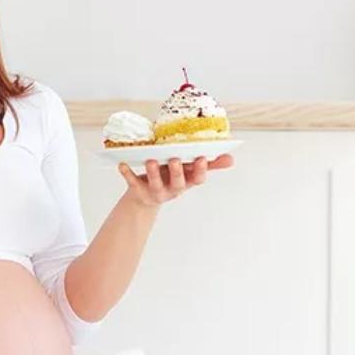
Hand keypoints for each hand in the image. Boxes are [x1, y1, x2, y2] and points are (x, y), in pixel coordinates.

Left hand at [118, 154, 233, 206]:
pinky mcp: (138, 190)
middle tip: (175, 159)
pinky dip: (127, 173)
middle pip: (177, 183)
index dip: (200, 171)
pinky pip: (132, 182)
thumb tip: (231, 159)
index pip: (197, 180)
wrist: (145, 196)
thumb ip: (209, 165)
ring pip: (155, 184)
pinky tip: (122, 164)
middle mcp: (172, 189)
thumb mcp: (189, 172)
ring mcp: (155, 191)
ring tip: (151, 160)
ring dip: (153, 172)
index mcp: (186, 182)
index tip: (202, 158)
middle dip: (177, 172)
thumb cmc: (170, 177)